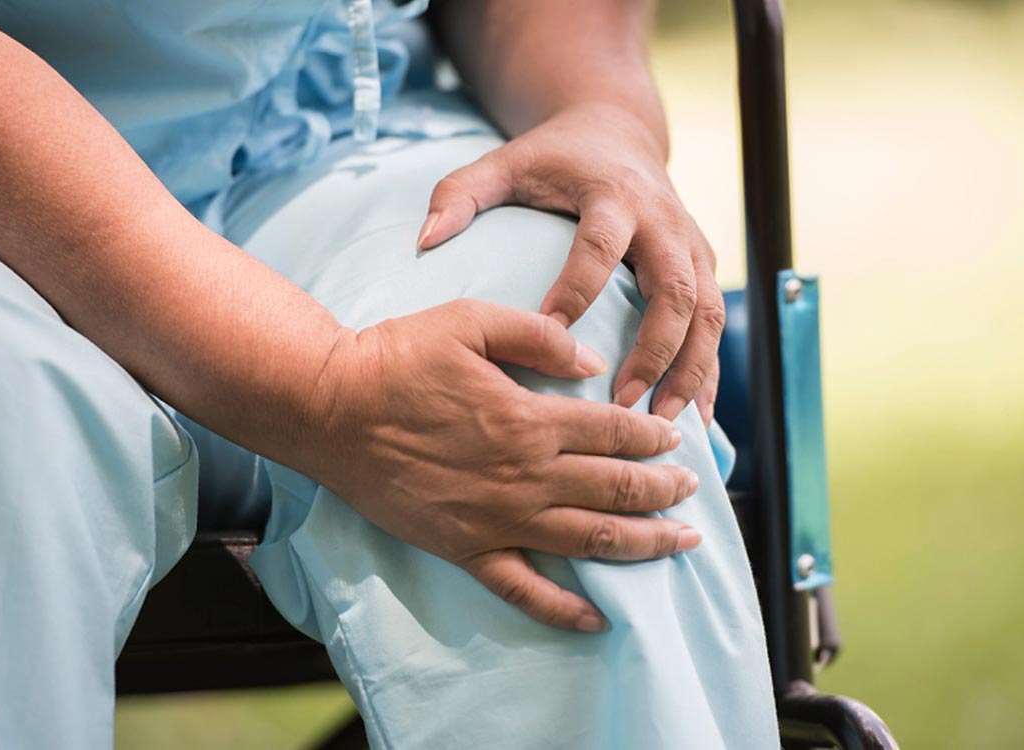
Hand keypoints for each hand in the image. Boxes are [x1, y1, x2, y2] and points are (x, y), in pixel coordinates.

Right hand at [306, 299, 700, 631]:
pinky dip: (565, 608)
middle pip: (616, 489)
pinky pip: (524, 589)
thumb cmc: (398, 359)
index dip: (653, 436)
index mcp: (530, 419)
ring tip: (681, 544)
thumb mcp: (471, 321)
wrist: (331, 409)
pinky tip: (599, 618)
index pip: (615, 431)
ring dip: (643, 544)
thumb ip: (539, 336)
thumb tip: (592, 362)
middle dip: (664, 491)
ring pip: (589, 540)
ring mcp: (497, 520)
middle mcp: (525, 476)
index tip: (675, 439)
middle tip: (692, 491)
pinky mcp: (465, 548)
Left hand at [417, 102, 723, 426]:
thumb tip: (425, 239)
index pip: (601, 245)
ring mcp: (691, 245)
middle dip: (656, 350)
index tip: (552, 336)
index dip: (580, 289)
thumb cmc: (555, 159)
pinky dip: (709, 372)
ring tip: (663, 423)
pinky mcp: (704, 266)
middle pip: (676, 290)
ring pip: (707, 313)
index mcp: (613, 196)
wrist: (619, 134)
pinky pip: (715, 326)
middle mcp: (663, 222)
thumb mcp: (506, 163)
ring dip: (691, 371)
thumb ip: (461, 193)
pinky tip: (698, 419)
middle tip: (625, 404)